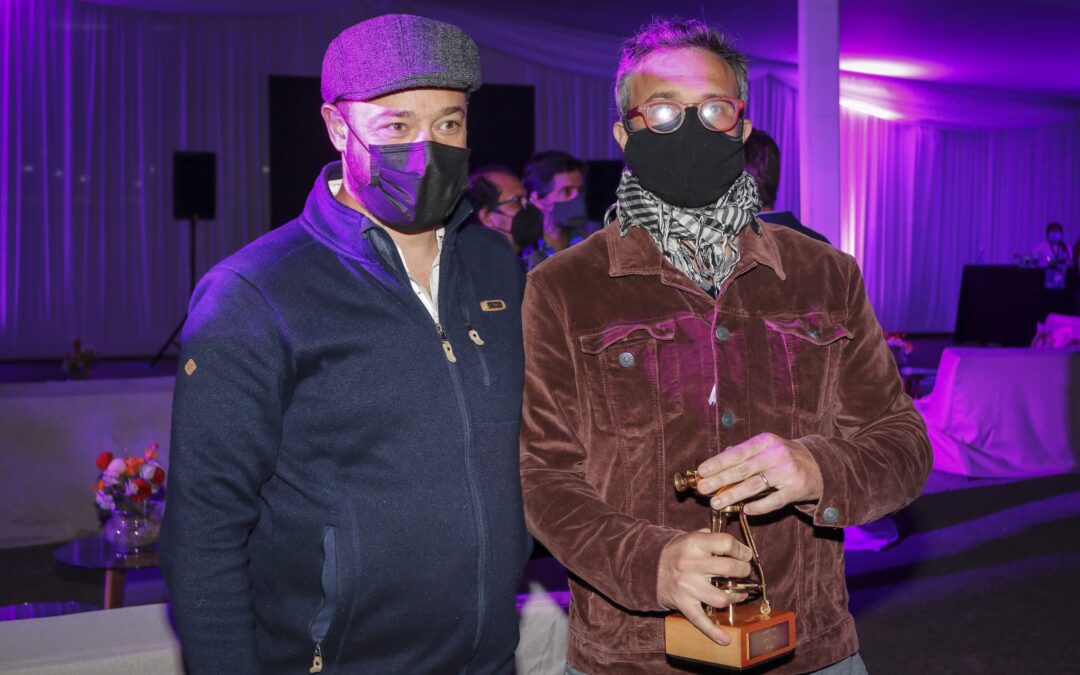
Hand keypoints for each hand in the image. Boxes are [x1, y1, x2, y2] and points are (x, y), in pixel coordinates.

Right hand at [657, 531, 752, 644]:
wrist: (648, 567)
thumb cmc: (676, 552)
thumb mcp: (690, 537)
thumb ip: (712, 538)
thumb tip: (738, 547)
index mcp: (694, 544)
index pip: (726, 543)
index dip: (741, 550)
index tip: (745, 554)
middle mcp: (690, 564)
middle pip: (729, 568)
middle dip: (743, 570)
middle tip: (744, 571)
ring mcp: (687, 586)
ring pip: (721, 596)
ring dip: (737, 596)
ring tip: (740, 593)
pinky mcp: (683, 604)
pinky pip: (699, 620)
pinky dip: (713, 632)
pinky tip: (725, 639)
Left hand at [695, 433, 822, 515]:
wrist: (819, 466)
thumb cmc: (783, 458)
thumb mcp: (765, 449)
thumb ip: (742, 455)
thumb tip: (714, 464)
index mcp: (765, 442)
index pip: (737, 453)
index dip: (718, 462)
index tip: (701, 471)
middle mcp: (776, 454)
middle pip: (743, 469)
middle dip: (720, 480)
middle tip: (702, 489)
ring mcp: (787, 471)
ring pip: (755, 485)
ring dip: (733, 495)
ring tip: (716, 503)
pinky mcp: (797, 488)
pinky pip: (775, 500)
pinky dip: (759, 506)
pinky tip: (745, 511)